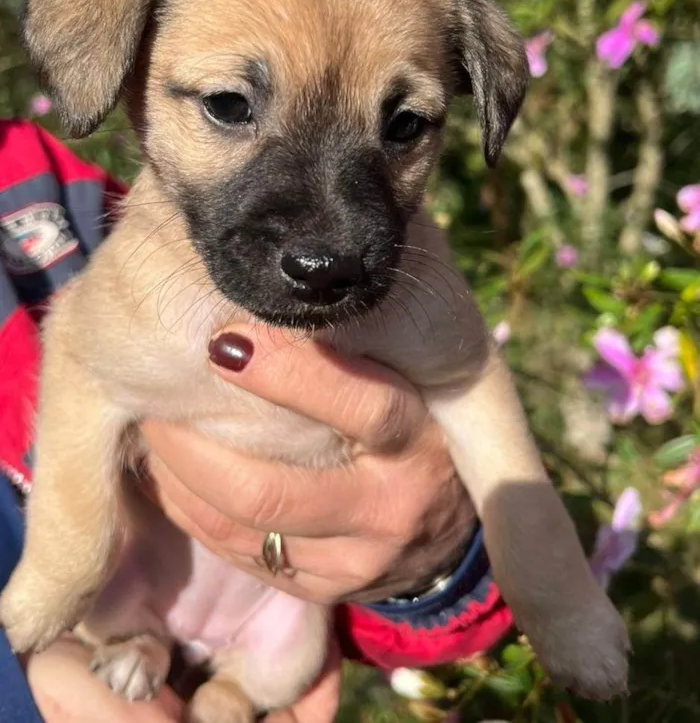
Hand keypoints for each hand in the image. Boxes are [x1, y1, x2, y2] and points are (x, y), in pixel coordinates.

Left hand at [28, 324, 473, 721]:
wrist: (437, 520)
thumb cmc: (406, 420)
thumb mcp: (404, 380)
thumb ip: (354, 348)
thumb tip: (276, 282)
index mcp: (418, 439)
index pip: (361, 406)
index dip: (289, 375)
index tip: (223, 341)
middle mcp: (394, 506)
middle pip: (275, 490)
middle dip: (196, 449)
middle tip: (153, 403)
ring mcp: (359, 559)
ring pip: (245, 527)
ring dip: (180, 481)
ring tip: (150, 435)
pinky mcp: (326, 588)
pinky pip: (241, 555)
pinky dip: (193, 513)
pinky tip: (172, 478)